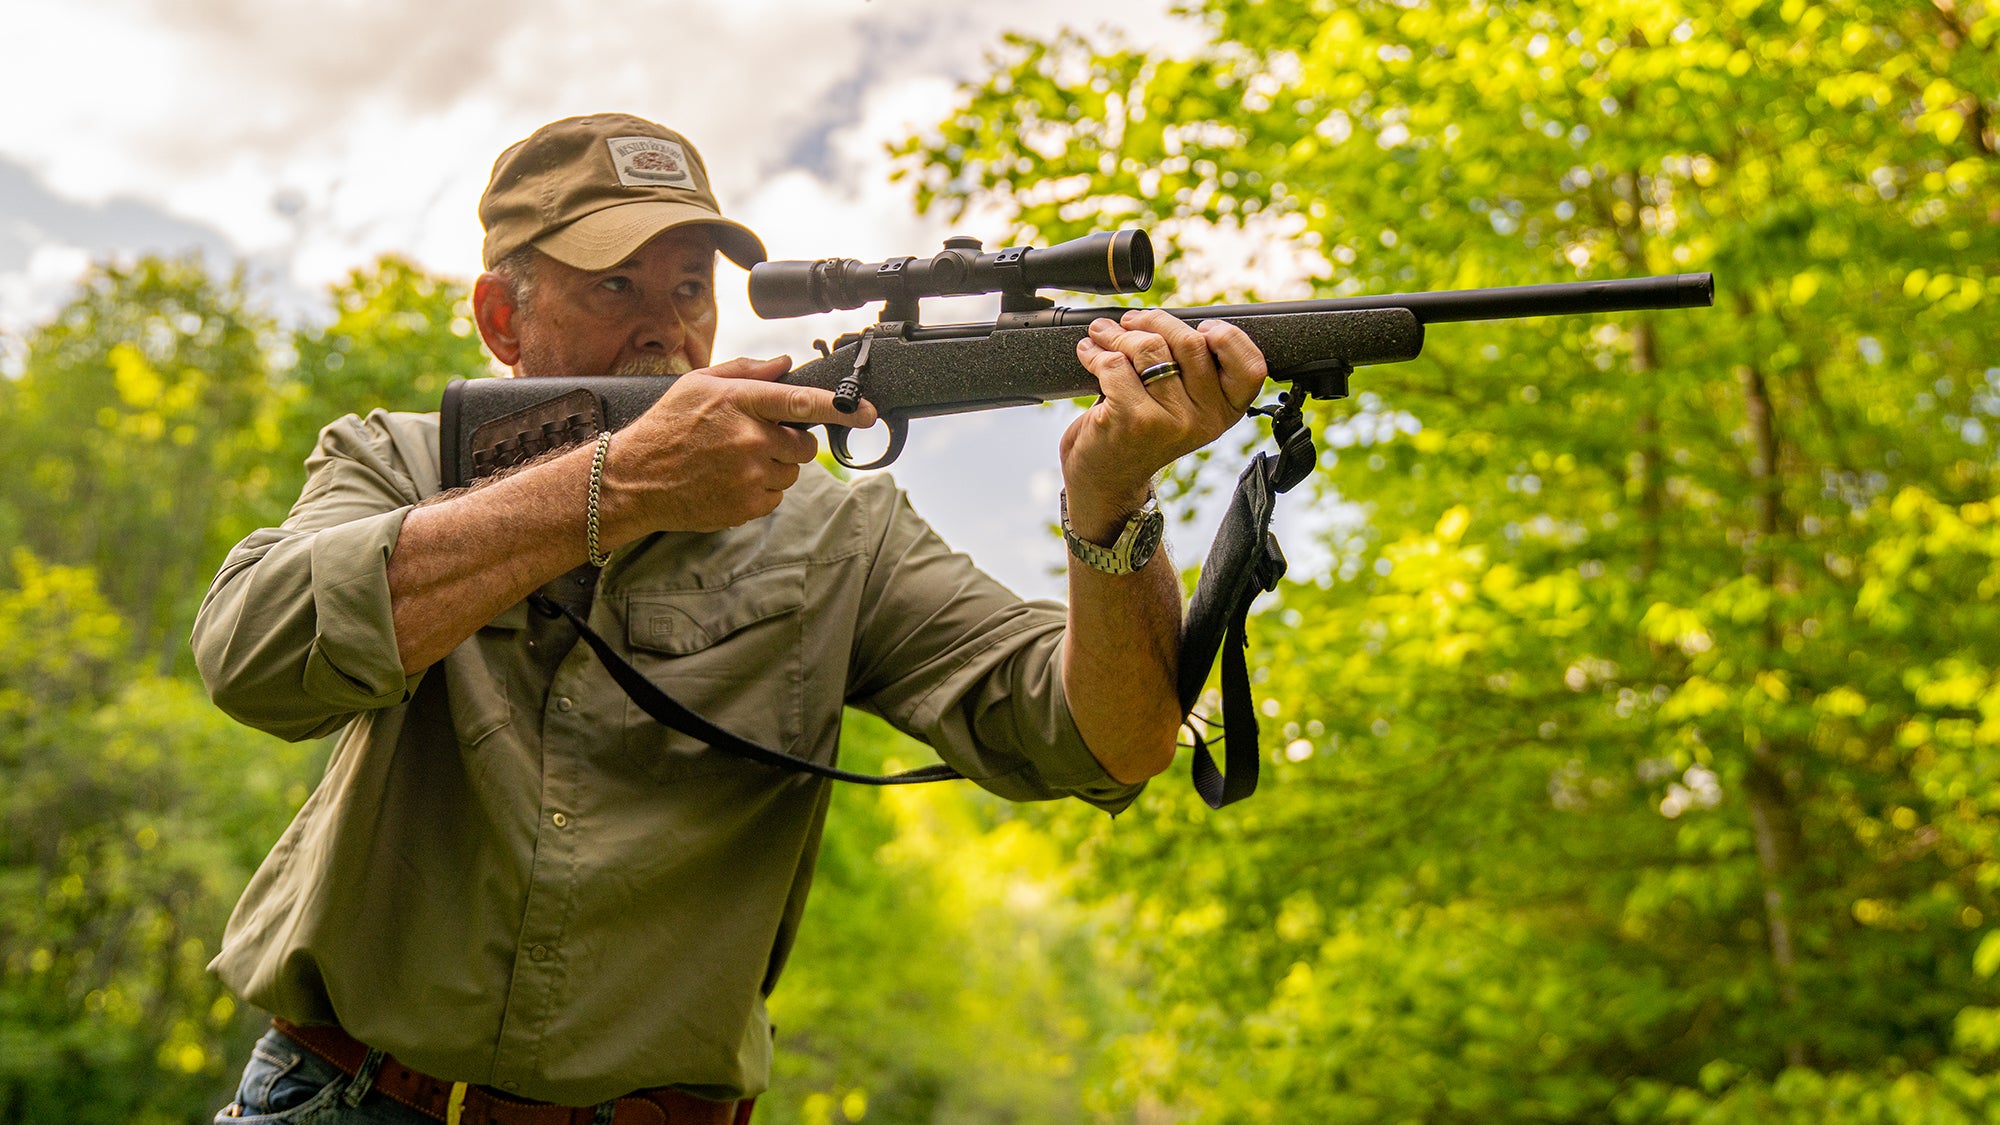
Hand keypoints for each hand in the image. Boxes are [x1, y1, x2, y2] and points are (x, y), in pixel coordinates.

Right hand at [600, 357, 877, 535]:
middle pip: (805, 443)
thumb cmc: (666, 427)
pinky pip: (775, 497)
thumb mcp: (699, 384)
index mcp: (740, 402)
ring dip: (774, 466)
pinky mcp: (747, 506)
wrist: (635, 479)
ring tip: (735, 461)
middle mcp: (750, 438)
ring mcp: (750, 475)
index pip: (801, 401)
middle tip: (758, 440)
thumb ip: (746, 371)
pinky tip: (730, 480)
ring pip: (791, 472)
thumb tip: (784, 363)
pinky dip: (761, 490)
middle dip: (792, 441)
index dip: (840, 407)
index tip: (867, 413)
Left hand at [1062, 310, 1268, 537]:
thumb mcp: (1182, 409)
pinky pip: (1115, 363)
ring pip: (1148, 348)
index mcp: (1224, 413)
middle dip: (1154, 322)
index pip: (1250, 368)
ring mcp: (1169, 420)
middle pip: (1191, 343)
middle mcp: (1203, 419)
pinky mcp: (1132, 419)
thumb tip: (1167, 321)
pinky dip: (1095, 353)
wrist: (1107, 480)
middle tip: (1130, 322)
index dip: (1230, 338)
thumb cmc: (1142, 435)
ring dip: (1117, 335)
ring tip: (1104, 334)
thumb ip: (1192, 373)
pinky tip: (1090, 353)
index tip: (1203, 327)